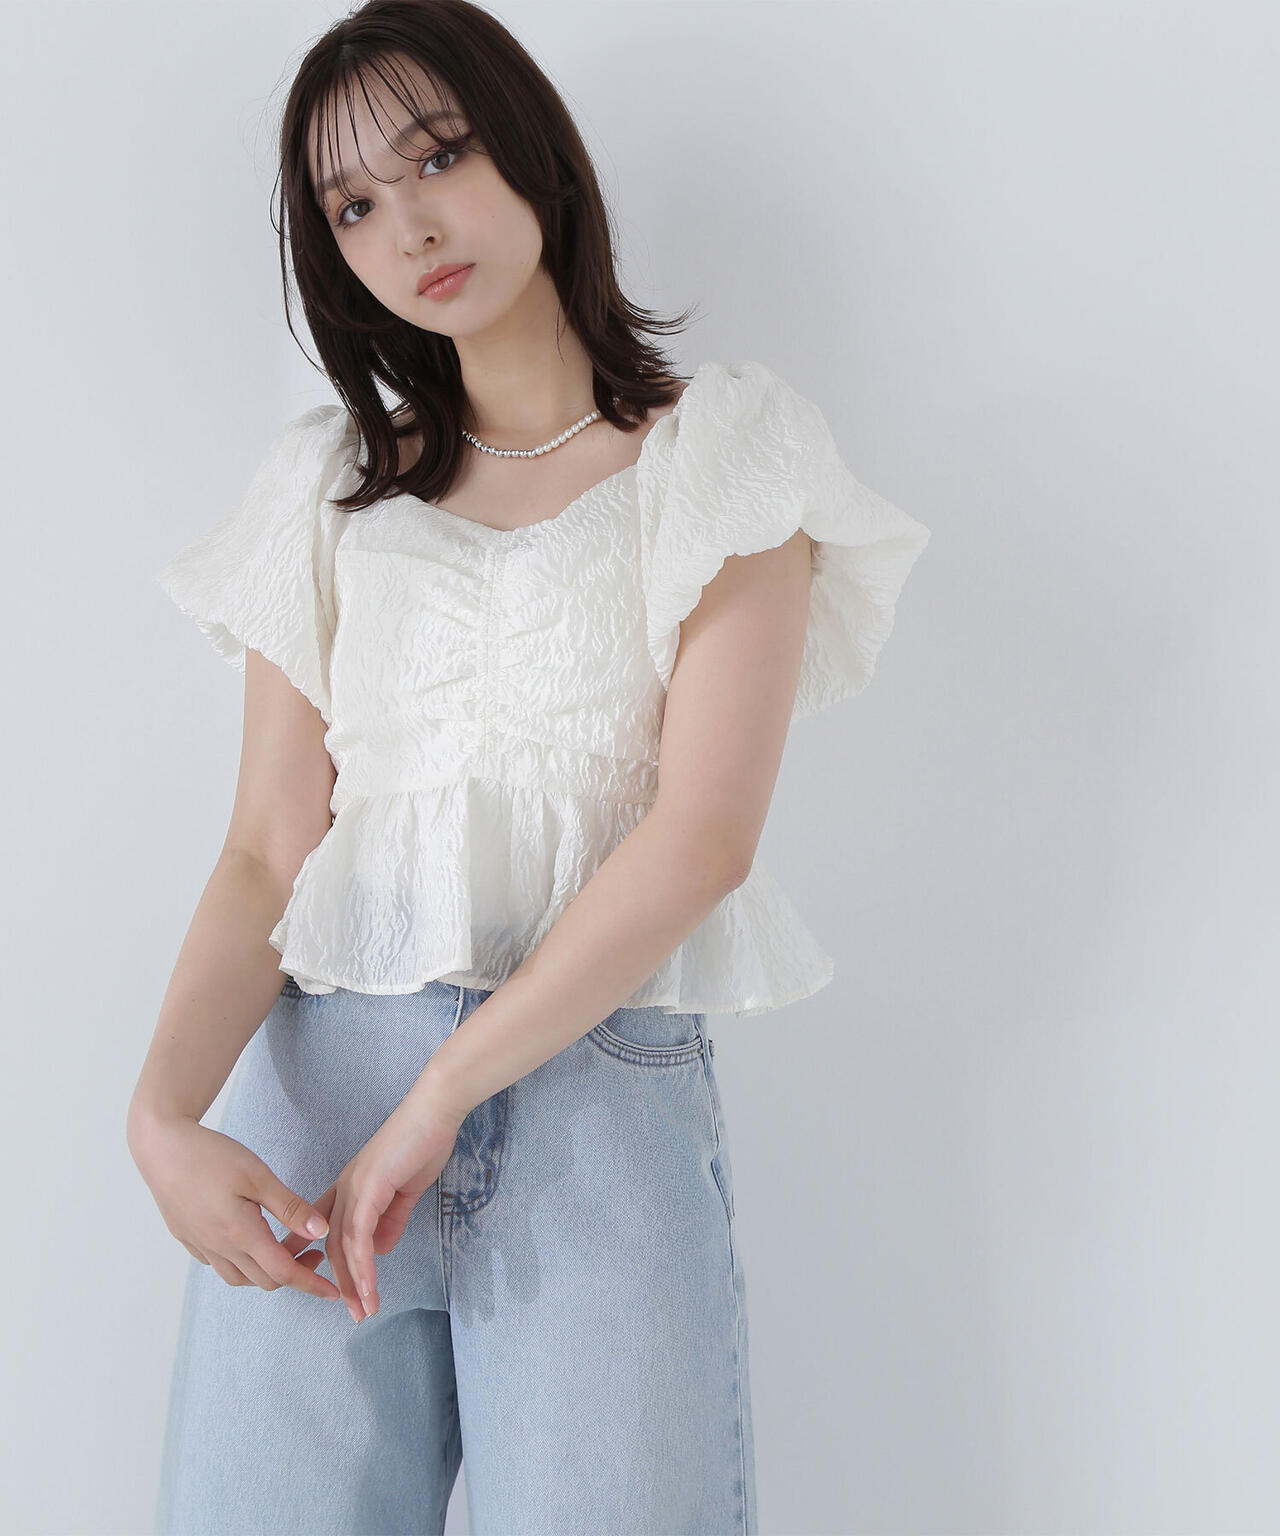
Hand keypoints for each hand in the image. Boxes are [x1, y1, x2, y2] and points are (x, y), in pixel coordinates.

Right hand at [130, 1114, 339, 1299]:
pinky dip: (240, 1264)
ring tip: (285, 1249)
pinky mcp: (187, 1237)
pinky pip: (218, 1264)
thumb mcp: (258, 1176)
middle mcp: (219, 1247)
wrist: (161, 1147)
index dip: (312, 1283)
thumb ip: (289, 1207)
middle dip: (294, 1275)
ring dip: (266, 1272)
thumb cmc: (211, 1156)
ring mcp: (199, 1245)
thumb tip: (320, 1232)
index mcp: (240, 1234)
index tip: (333, 1291)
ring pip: (239, 1277)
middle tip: (314, 1253)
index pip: (283, 1272)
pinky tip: (249, 1243)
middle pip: (263, 1280)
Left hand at [294, 1095, 462, 1323]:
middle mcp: (344, 1188)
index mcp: (351, 1187)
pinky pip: (360, 1236)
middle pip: (332, 1245)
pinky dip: (364, 1266)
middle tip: (354, 1312)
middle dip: (342, 1283)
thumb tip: (383, 1249)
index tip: (330, 1289)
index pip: (330, 1230)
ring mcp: (354, 1188)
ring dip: (354, 1282)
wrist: (435, 1111)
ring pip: (344, 1246)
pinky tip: (369, 1287)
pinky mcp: (369, 1188)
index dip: (327, 1261)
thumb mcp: (407, 1189)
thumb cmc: (424, 1142)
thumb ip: (393, 1218)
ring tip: (364, 1310)